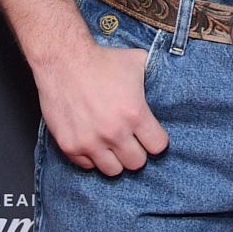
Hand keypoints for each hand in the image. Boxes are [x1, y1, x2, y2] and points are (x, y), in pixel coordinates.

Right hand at [33, 41, 167, 176]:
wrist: (64, 61)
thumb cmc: (102, 61)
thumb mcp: (139, 63)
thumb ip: (154, 80)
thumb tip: (167, 84)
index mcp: (135, 114)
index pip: (158, 146)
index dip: (157, 141)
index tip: (151, 135)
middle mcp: (114, 132)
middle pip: (136, 163)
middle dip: (137, 152)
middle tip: (132, 141)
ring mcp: (90, 142)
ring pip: (113, 171)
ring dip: (115, 159)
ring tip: (113, 145)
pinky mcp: (69, 146)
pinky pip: (87, 166)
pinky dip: (92, 157)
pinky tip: (94, 142)